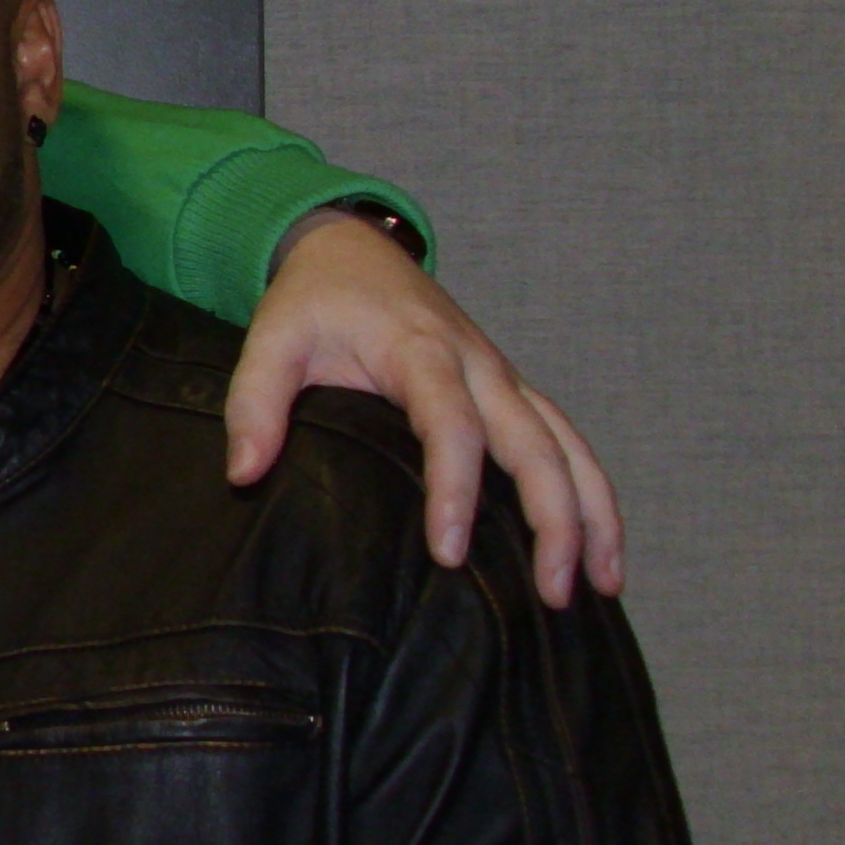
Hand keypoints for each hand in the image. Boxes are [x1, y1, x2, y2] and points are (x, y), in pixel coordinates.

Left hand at [226, 212, 624, 606]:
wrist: (350, 249)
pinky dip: (591, 495)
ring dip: (592, 515)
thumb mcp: (269, 340)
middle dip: (553, 520)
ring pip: (568, 447)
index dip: (456, 489)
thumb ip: (254, 405)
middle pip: (536, 445)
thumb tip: (244, 474)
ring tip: (601, 587)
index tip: (449, 554)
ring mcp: (504, 379)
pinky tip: (598, 554)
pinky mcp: (512, 392)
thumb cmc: (313, 301)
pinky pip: (566, 444)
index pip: (452, 426)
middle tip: (550, 595)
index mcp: (421, 351)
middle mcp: (479, 366)